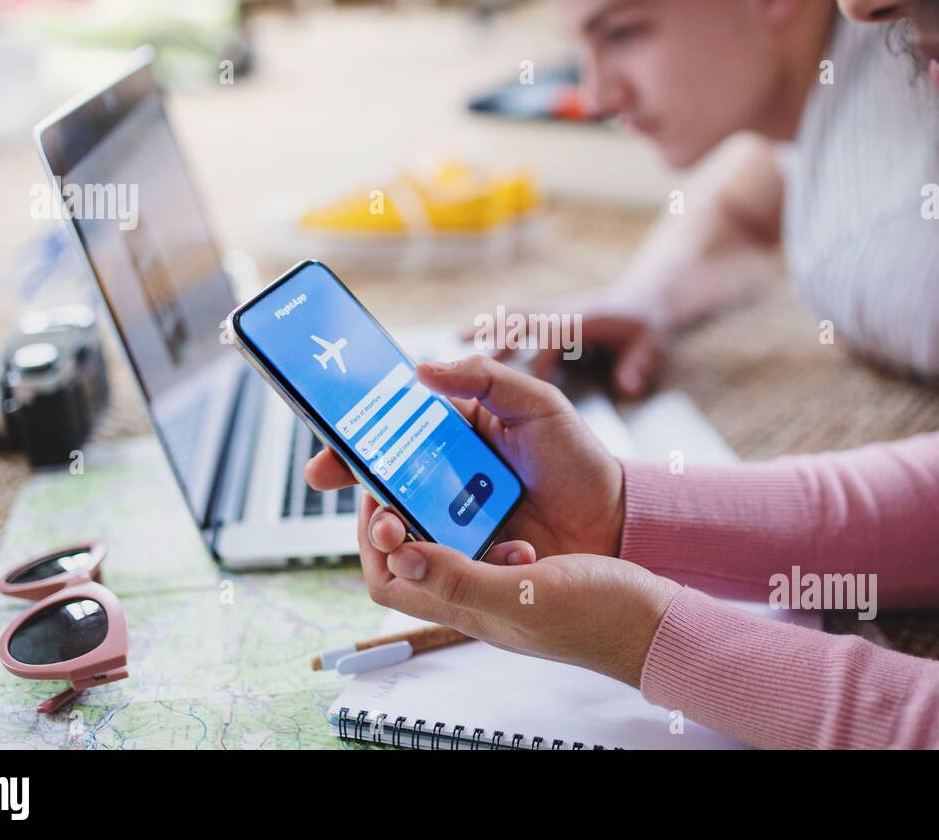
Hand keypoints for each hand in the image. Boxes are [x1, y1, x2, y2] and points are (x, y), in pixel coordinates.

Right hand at [305, 354, 625, 557]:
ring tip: (406, 537)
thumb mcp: (536, 403)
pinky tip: (497, 551)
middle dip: (368, 508)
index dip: (346, 454)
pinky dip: (447, 566)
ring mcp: (455, 525)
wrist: (616, 518)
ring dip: (397, 541)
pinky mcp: (472, 563)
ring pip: (404, 536)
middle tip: (379, 517)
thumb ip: (483, 377)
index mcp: (448, 437)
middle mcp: (442, 481)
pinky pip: (442, 569)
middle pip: (382, 494)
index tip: (323, 469)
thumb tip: (419, 369)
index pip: (382, 442)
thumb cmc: (576, 456)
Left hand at [353, 489, 681, 687]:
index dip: (373, 538)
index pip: (388, 578)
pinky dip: (487, 512)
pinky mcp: (526, 566)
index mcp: (465, 610)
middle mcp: (474, 597)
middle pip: (411, 556)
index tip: (380, 493)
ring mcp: (500, 582)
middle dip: (403, 513)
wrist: (656, 622)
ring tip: (452, 476)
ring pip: (447, 541)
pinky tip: (504, 499)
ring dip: (444, 508)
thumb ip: (460, 578)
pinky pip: (488, 534)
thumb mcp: (525, 594)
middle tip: (409, 470)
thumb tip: (400, 553)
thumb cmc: (599, 617)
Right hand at [463, 291, 668, 399]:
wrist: (647, 297)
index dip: (540, 358)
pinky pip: (514, 320)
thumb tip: (627, 386)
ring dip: (487, 327)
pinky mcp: (547, 316)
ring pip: (513, 318)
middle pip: (523, 320)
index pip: (554, 336)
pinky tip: (468, 339)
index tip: (528, 383)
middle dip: (496, 333)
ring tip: (456, 339)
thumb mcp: (649, 343)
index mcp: (583, 321)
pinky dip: (492, 328)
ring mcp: (552, 312)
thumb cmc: (645, 322)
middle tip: (463, 346)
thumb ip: (637, 365)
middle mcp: (562, 313)